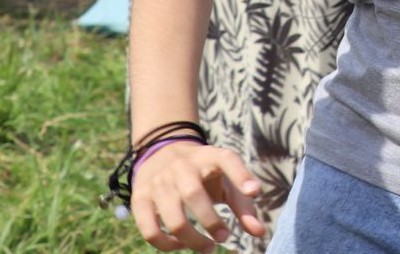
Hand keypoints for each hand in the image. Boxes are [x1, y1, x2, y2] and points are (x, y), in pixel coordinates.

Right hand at [130, 141, 264, 251]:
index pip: (227, 160)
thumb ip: (243, 206)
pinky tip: (180, 245)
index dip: (241, 175)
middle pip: (194, 194)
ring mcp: (158, 181)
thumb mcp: (225, 181)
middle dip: (211, 221)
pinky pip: (150, 230)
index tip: (255, 191)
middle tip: (224, 237)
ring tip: (208, 247)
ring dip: (191, 240)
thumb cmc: (204, 175)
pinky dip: (165, 245)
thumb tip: (260, 233)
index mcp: (209, 156)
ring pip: (172, 218)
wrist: (161, 154)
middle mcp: (182, 166)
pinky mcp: (140, 198)